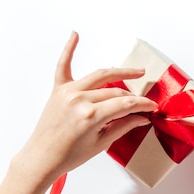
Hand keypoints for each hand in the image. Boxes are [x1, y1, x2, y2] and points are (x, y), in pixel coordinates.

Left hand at [12, 32, 157, 189]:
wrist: (42, 158)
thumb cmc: (69, 156)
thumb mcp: (101, 144)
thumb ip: (123, 126)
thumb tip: (141, 118)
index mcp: (91, 115)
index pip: (125, 104)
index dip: (142, 105)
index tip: (152, 107)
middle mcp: (79, 99)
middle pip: (115, 91)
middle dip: (132, 97)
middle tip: (143, 102)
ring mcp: (68, 92)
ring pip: (99, 76)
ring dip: (119, 72)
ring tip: (136, 72)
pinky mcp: (57, 90)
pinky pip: (63, 65)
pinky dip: (69, 49)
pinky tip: (75, 34)